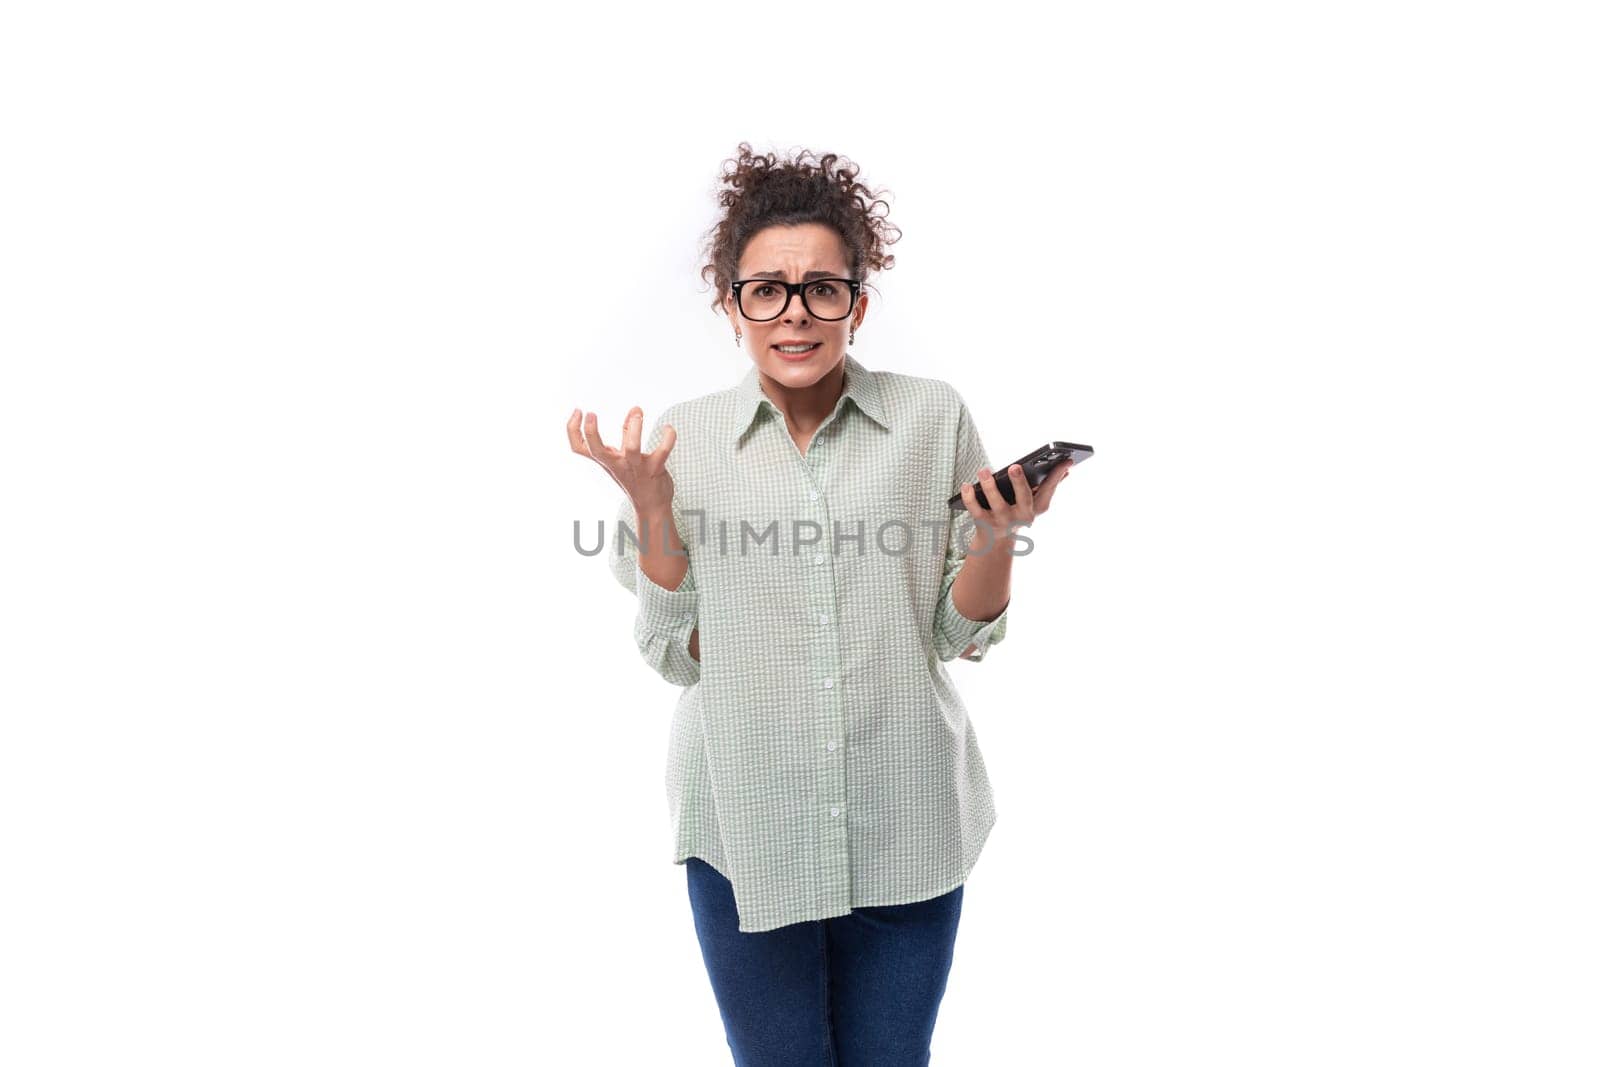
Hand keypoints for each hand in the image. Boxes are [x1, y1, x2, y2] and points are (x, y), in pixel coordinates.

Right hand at [567, 406, 677, 514]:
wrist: (651, 506)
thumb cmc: (636, 478)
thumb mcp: (624, 456)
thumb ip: (628, 432)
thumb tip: (635, 408)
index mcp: (606, 460)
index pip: (579, 448)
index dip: (572, 429)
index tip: (579, 411)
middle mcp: (617, 465)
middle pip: (596, 451)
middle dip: (591, 432)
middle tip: (591, 413)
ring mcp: (636, 468)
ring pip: (632, 448)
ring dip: (635, 428)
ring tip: (638, 412)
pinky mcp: (655, 469)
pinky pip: (662, 451)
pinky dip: (668, 437)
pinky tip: (668, 429)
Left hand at [956, 459, 1072, 551]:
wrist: (996, 543)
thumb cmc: (1016, 513)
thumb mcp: (1034, 502)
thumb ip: (1048, 485)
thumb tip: (1067, 467)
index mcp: (1037, 508)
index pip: (1049, 489)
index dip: (1057, 475)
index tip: (1066, 460)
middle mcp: (1022, 516)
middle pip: (1023, 498)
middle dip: (1019, 483)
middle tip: (1014, 467)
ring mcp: (1003, 521)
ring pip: (996, 503)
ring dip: (989, 486)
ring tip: (983, 470)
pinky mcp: (984, 525)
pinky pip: (975, 510)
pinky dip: (969, 497)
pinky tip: (966, 485)